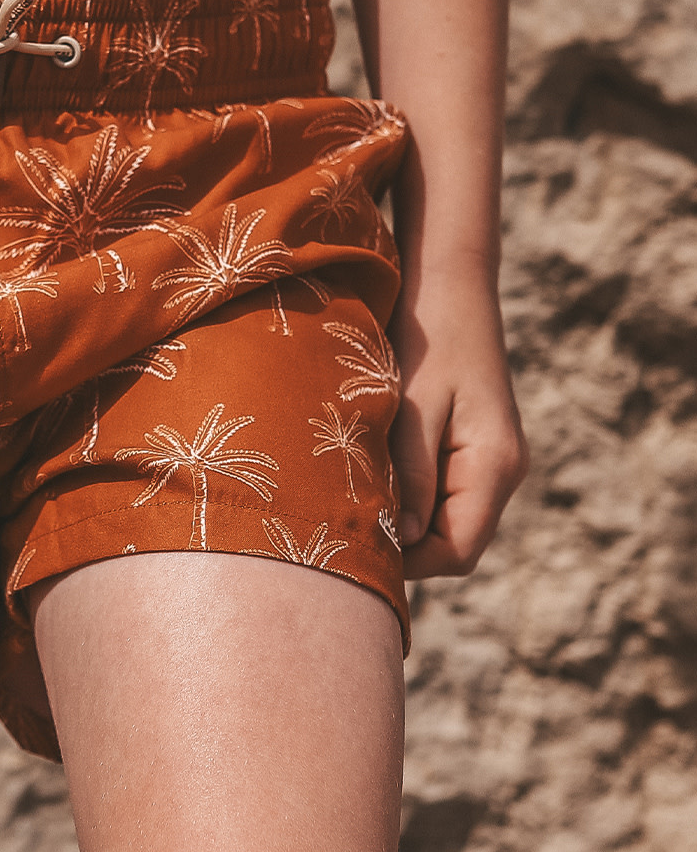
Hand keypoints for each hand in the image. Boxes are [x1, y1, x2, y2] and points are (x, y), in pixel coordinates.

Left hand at [387, 266, 527, 579]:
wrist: (450, 288)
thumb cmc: (426, 340)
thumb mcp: (412, 410)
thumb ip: (412, 475)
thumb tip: (405, 539)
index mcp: (493, 465)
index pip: (458, 551)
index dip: (410, 562)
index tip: (358, 546)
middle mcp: (504, 471)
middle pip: (455, 543)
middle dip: (405, 546)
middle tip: (348, 526)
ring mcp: (494, 461)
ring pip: (449, 522)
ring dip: (406, 520)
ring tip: (359, 497)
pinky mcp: (477, 449)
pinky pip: (446, 495)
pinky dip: (413, 497)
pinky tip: (379, 475)